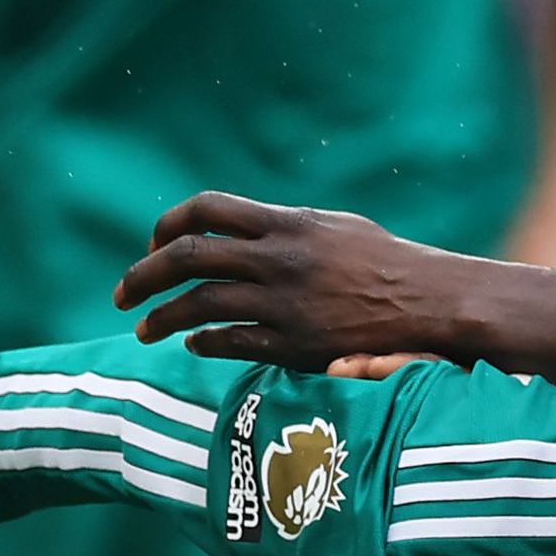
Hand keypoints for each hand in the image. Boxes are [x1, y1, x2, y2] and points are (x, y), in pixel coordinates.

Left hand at [116, 194, 466, 364]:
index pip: (206, 211)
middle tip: (122, 293)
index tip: (152, 242)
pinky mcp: (294, 344)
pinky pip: (230, 343)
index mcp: (287, 223)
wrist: (433, 303)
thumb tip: (238, 230)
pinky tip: (195, 345)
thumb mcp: (334, 227)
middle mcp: (280, 259)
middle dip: (144, 275)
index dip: (167, 225)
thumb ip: (283, 227)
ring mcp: (285, 304)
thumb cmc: (386, 263)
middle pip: (188, 258)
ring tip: (144, 329)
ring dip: (163, 318)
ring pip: (199, 306)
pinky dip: (204, 343)